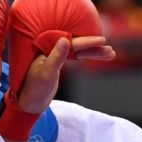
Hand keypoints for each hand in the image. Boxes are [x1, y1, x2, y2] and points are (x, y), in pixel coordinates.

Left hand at [1, 0, 111, 141]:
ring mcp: (56, 55)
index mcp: (46, 48)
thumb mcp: (46, 73)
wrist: (29, 101)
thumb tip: (65, 40)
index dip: (87, 41)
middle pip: (77, 45)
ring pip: (79, 51)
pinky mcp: (59, 62)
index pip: (71, 43)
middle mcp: (51, 49)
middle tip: (110, 49)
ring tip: (111, 54)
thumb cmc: (35, 89)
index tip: (102, 40)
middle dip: (95, 47)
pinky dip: (88, 57)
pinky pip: (77, 56)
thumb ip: (56, 57)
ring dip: (94, 53)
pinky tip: (98, 56)